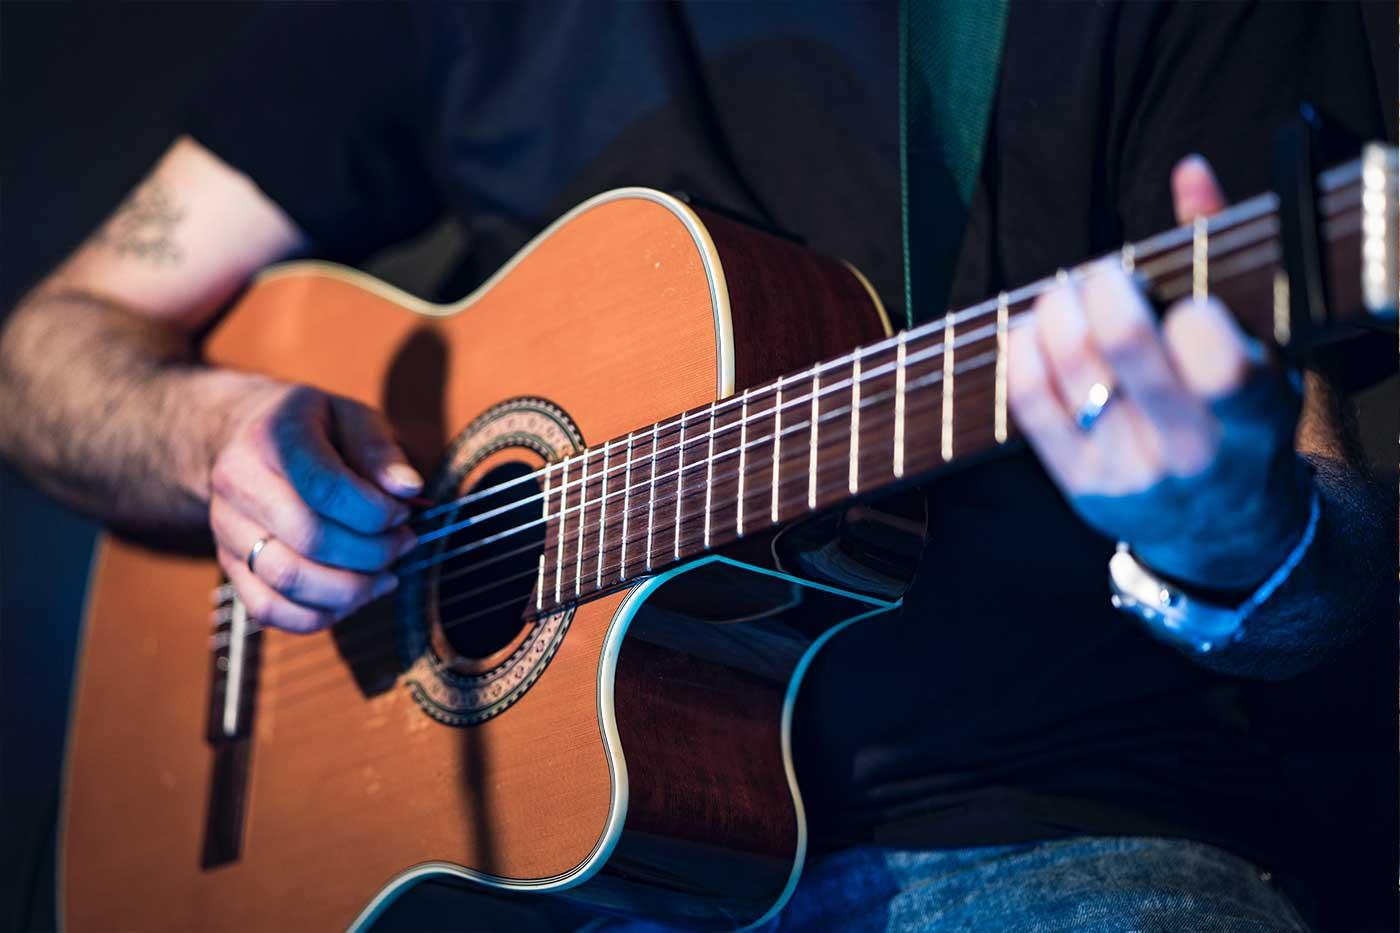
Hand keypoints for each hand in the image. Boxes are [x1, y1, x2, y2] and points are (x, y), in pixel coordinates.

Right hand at [209, 382, 421, 631]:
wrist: (249, 439)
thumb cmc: (316, 430)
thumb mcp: (353, 418)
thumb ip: (381, 451)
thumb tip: (408, 490)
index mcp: (273, 436)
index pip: (324, 487)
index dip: (375, 512)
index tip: (403, 513)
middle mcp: (238, 483)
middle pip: (309, 539)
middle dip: (373, 552)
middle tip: (404, 543)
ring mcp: (226, 529)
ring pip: (288, 581)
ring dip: (351, 589)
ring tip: (386, 574)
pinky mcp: (229, 566)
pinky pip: (269, 610)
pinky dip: (319, 615)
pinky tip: (354, 596)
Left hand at [1007, 156, 1311, 590]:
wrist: (1228, 531)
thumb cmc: (1242, 415)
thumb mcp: (1264, 347)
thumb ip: (1221, 255)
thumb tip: (1187, 170)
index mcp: (1255, 416)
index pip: (1220, 362)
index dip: (1188, 316)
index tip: (1174, 297)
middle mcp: (1193, 452)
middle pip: (1126, 350)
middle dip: (1104, 290)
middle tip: (1100, 276)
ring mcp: (1131, 473)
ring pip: (1071, 370)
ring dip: (1057, 312)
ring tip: (1065, 295)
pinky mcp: (1081, 487)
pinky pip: (1030, 407)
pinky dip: (1021, 353)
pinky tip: (1031, 328)